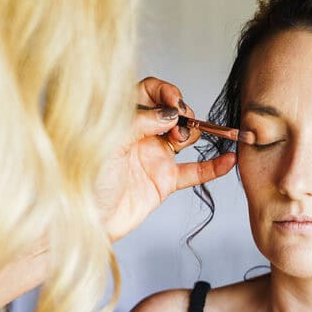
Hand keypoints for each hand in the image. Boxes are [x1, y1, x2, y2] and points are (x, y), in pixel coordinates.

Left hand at [94, 77, 244, 241]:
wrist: (85, 221)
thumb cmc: (83, 180)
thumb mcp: (108, 142)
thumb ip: (139, 122)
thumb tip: (170, 112)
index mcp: (122, 118)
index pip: (149, 90)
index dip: (165, 91)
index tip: (174, 101)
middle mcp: (140, 134)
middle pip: (172, 111)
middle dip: (182, 113)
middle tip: (177, 127)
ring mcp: (154, 156)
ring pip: (185, 136)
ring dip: (194, 132)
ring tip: (184, 139)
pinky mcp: (164, 181)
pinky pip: (194, 170)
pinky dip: (213, 166)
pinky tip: (228, 160)